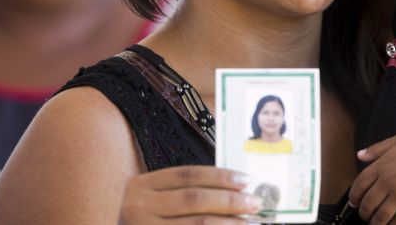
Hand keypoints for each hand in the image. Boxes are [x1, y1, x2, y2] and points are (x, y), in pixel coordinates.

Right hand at [119, 165, 261, 223]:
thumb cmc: (139, 220)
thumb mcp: (151, 199)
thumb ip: (180, 192)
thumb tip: (230, 189)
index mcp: (142, 185)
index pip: (188, 175)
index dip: (219, 175)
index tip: (246, 180)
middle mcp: (140, 207)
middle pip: (195, 199)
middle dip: (230, 200)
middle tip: (256, 202)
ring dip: (230, 224)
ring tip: (253, 223)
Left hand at [348, 131, 395, 224]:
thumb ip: (377, 149)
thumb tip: (359, 155)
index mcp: (381, 165)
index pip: (359, 185)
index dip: (354, 197)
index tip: (354, 203)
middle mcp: (388, 182)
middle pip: (368, 203)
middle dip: (363, 213)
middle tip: (364, 216)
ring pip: (381, 216)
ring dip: (375, 223)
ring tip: (374, 224)